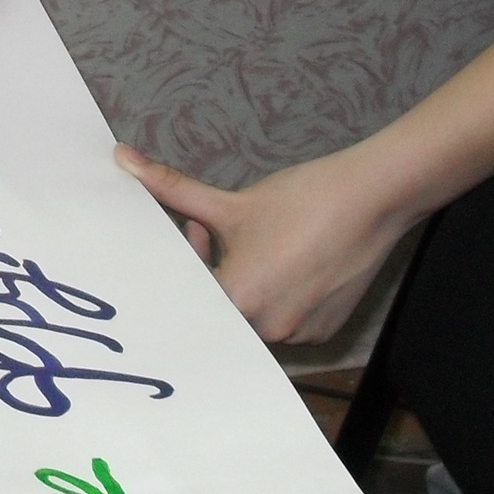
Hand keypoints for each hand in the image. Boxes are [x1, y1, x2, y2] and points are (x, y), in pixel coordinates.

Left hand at [111, 142, 419, 344]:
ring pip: (251, 316)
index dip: (186, 264)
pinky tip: (287, 262)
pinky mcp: (323, 332)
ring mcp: (299, 335)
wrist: (371, 199)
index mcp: (239, 300)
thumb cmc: (301, 200)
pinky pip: (283, 321)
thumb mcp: (229, 201)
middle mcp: (269, 329)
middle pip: (220, 308)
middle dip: (211, 273)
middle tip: (215, 235)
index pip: (190, 296)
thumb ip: (170, 188)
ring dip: (243, 285)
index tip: (192, 237)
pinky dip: (275, 296)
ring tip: (257, 245)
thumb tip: (122, 158)